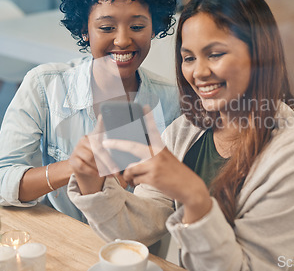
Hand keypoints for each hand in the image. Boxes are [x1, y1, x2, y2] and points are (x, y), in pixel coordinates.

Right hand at [69, 115, 121, 193]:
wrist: (84, 169)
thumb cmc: (98, 159)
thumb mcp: (105, 153)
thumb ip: (112, 149)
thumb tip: (124, 148)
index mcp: (94, 136)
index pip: (98, 128)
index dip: (100, 123)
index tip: (103, 116)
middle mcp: (84, 140)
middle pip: (98, 149)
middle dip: (109, 162)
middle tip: (117, 171)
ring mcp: (77, 149)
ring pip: (91, 158)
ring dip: (102, 168)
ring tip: (110, 174)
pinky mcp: (72, 159)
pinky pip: (83, 166)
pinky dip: (92, 171)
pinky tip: (99, 175)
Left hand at [103, 107, 211, 222]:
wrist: (189, 187)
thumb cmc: (174, 173)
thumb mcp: (165, 157)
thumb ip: (152, 153)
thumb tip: (133, 156)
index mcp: (160, 146)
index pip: (153, 129)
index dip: (148, 116)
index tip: (144, 105)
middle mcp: (157, 152)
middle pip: (131, 146)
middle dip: (116, 144)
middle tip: (104, 143)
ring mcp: (155, 164)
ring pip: (130, 167)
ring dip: (128, 175)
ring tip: (130, 178)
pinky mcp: (153, 177)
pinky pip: (135, 178)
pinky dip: (134, 182)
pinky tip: (137, 183)